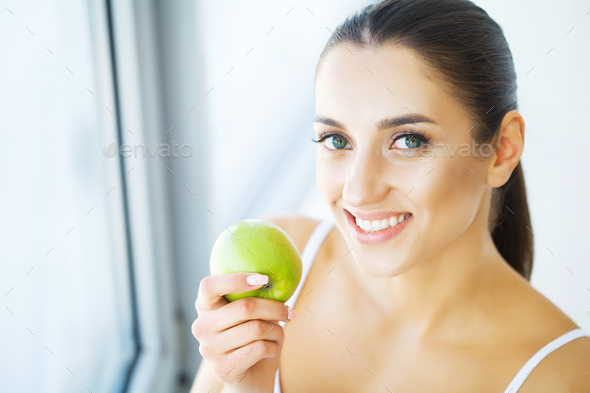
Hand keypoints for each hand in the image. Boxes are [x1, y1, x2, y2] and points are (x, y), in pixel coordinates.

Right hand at [192, 273, 295, 392]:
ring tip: (280, 335)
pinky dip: (273, 347)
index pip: (209, 286)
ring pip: (255, 328)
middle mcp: (201, 327)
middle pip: (244, 307)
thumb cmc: (252, 340)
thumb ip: (257, 299)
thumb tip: (279, 283)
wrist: (249, 379)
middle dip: (274, 308)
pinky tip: (273, 349)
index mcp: (205, 307)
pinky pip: (259, 348)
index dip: (235, 279)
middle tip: (289, 312)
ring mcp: (209, 349)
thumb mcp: (253, 316)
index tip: (263, 279)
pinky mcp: (222, 368)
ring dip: (277, 331)